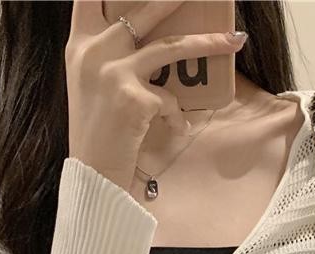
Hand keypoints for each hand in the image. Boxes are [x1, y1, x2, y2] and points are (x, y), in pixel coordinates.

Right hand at [65, 0, 247, 191]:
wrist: (92, 174)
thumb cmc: (97, 132)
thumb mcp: (91, 84)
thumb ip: (109, 54)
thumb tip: (153, 39)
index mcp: (80, 45)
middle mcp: (94, 52)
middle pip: (143, 10)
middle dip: (175, 0)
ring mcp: (113, 73)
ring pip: (171, 47)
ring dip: (207, 43)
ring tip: (234, 41)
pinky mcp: (134, 98)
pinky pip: (170, 100)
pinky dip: (177, 117)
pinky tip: (175, 130)